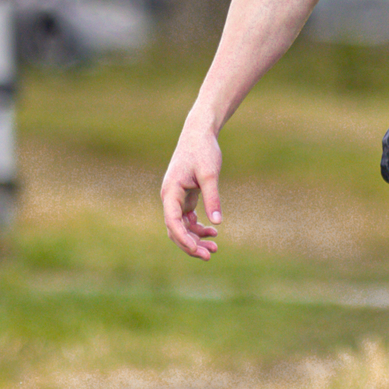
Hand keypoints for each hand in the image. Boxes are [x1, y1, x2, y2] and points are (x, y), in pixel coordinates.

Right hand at [160, 119, 223, 256]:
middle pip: (175, 229)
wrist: (199, 133)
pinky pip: (188, 219)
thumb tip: (218, 222)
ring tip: (215, 248)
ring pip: (182, 227)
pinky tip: (213, 231)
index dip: (183, 238)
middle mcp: (170, 197)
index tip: (197, 251)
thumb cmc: (203, 150)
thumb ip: (213, 197)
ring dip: (196, 239)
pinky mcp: (185, 197)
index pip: (172, 221)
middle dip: (191, 244)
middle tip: (210, 255)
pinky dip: (198, 227)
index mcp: (170, 191)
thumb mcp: (210, 174)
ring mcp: (176, 198)